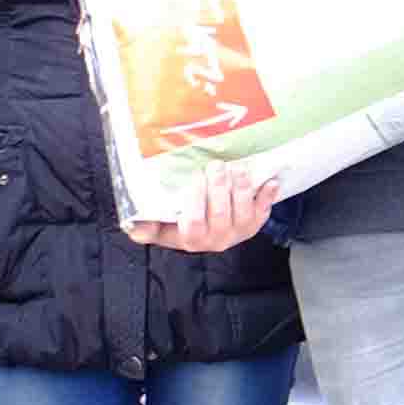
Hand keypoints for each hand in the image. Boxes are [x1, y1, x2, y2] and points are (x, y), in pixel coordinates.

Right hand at [126, 169, 276, 254]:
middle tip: (216, 166)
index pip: (193, 223)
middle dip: (219, 187)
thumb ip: (147, 226)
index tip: (195, 178)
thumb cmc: (181, 224)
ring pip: (243, 212)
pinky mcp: (254, 225)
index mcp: (191, 238)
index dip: (196, 201)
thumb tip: (134, 226)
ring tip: (237, 168)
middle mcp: (216, 239)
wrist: (208, 233)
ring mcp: (237, 232)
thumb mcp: (161, 227)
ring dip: (242, 188)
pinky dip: (268, 197)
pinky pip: (264, 212)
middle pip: (220, 214)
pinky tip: (269, 182)